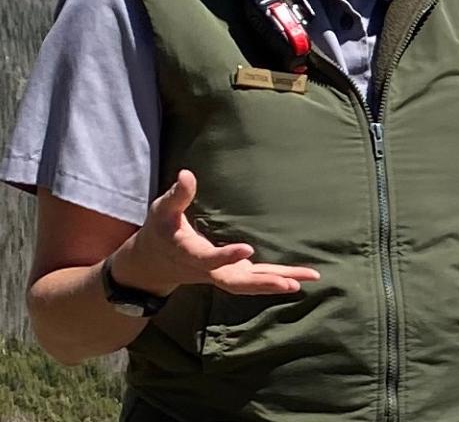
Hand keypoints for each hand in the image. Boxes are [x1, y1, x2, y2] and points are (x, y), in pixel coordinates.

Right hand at [116, 170, 321, 296]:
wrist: (152, 264)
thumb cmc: (160, 231)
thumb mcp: (162, 211)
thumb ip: (177, 196)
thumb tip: (187, 174)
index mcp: (190, 254)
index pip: (209, 259)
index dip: (226, 256)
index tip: (248, 248)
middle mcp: (208, 270)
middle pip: (236, 282)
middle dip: (262, 283)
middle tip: (288, 283)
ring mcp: (221, 275)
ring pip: (250, 284)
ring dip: (277, 283)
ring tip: (306, 280)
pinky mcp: (232, 273)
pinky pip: (256, 279)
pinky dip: (277, 280)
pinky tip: (301, 279)